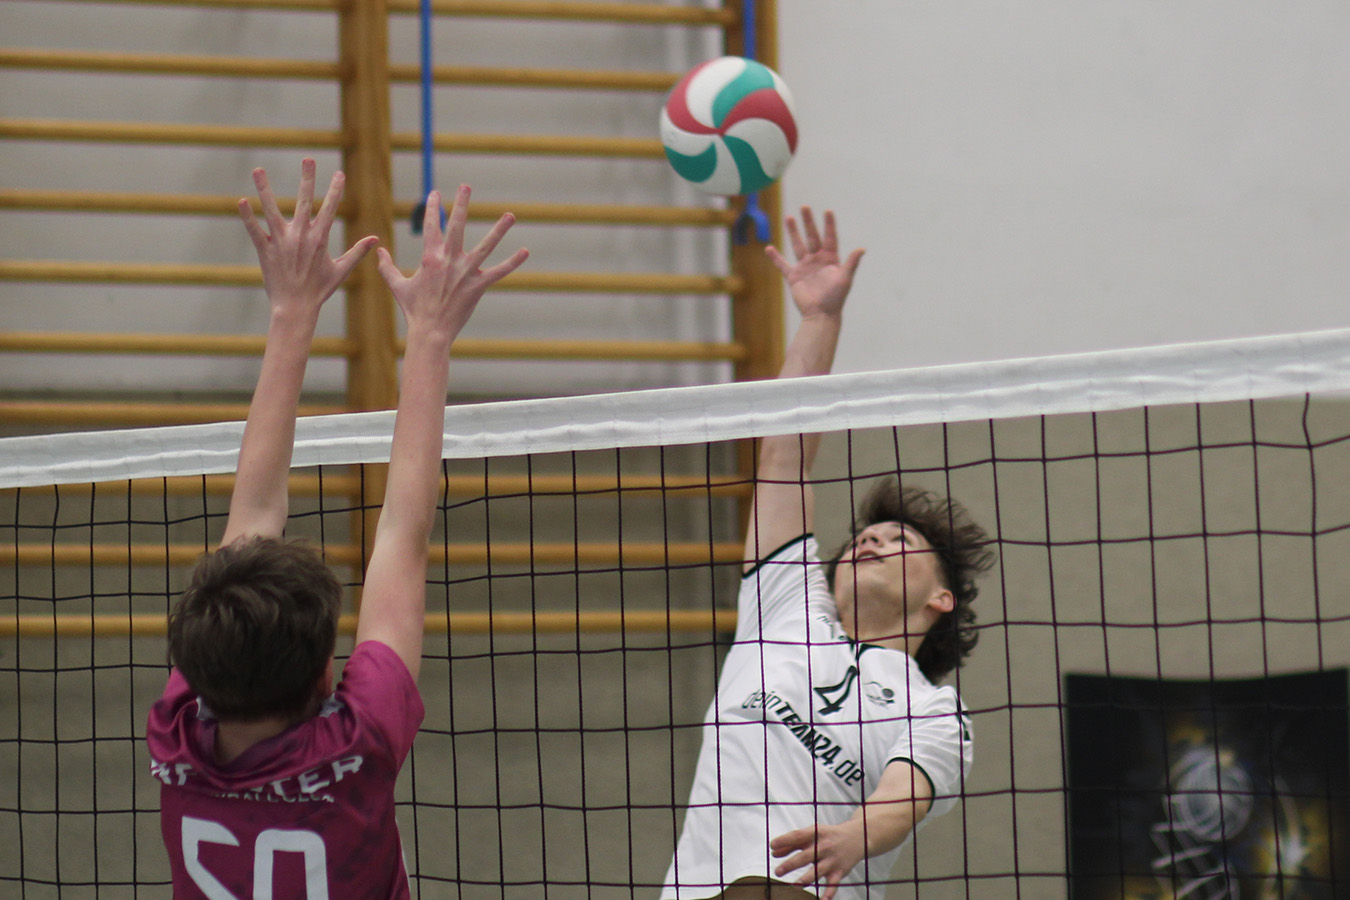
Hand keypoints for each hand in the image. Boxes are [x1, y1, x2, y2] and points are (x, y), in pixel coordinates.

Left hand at [238, 158, 377, 316]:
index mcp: (320, 239)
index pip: (330, 208)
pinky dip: (247, 216)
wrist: (296, 307)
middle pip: (304, 200)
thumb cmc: (319, 290)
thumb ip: (358, 252)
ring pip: (272, 209)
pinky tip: (241, 201)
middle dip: (307, 178)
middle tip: (308, 158)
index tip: (339, 174)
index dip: (336, 190)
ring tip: (258, 169)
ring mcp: (281, 242)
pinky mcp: (265, 250)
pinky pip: (254, 230)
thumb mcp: (342, 270)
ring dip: (265, 189)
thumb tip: (376, 240)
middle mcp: (300, 236)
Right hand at [376, 185, 528, 339]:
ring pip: (486, 246)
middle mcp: (449, 261)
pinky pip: (499, 272)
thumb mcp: (397, 286)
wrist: (430, 331)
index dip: (433, 208)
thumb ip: (386, 267)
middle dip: (461, 204)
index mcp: (430, 258)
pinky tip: (525, 251)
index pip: (432, 226)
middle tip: (466, 186)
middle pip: (457, 226)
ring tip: (511, 215)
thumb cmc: (414, 309)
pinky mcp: (478, 286)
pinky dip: (512, 262)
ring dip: (499, 230)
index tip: (435, 193)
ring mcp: (466, 273)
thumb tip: (379, 251)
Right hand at [765, 208, 864, 319]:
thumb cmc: (836, 298)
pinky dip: (775, 257)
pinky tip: (769, 248)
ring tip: (788, 217)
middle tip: (804, 207)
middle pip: (812, 237)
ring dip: (793, 232)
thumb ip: (851, 263)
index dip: (829, 225)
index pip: (830, 237)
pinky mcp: (794, 277)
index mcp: (831, 259)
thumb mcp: (845, 279)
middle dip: (808, 222)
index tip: (828, 211)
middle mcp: (817, 260)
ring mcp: (805, 267)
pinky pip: (783, 265)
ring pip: (798, 245)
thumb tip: (862, 248)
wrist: (821, 315)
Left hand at [770, 821, 865, 899]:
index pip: (798, 836)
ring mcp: (832, 860)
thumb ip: (793, 843)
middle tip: (778, 871)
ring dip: (806, 879)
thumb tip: (774, 852)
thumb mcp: (812, 834)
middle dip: (791, 864)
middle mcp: (824, 846)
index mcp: (816, 833)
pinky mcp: (839, 872)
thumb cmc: (828, 836)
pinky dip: (828, 893)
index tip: (772, 846)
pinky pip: (833, 884)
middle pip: (805, 856)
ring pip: (818, 871)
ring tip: (795, 885)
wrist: (857, 838)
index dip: (784, 840)